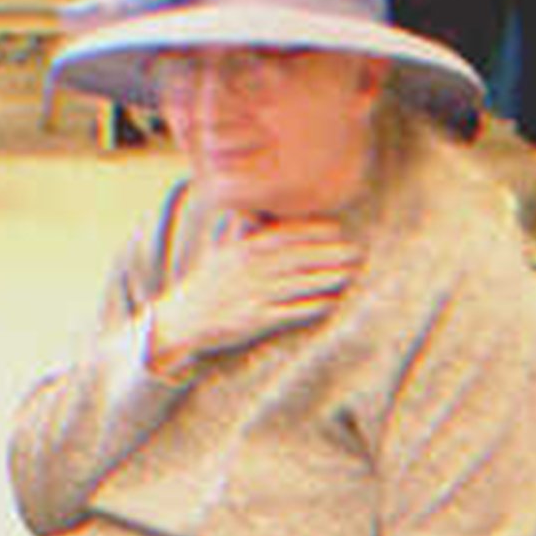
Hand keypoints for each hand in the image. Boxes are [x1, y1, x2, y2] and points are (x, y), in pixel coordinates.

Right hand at [146, 219, 360, 375]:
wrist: (179, 321)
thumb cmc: (205, 287)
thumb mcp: (220, 254)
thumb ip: (242, 233)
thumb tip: (258, 214)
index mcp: (243, 250)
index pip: (284, 235)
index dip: (312, 232)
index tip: (337, 230)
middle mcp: (250, 270)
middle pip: (297, 258)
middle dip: (329, 254)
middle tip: (356, 252)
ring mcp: (252, 295)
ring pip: (297, 284)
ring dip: (326, 278)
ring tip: (350, 274)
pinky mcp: (252, 321)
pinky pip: (287, 313)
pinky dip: (308, 307)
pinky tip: (329, 303)